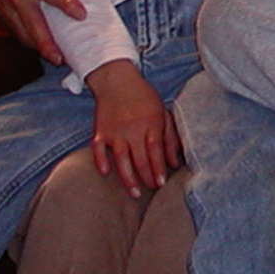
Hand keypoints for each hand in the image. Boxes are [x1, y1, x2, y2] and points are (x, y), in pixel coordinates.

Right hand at [0, 0, 88, 65]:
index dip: (65, 3)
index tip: (81, 14)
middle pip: (31, 21)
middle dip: (45, 41)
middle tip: (60, 57)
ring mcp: (6, 4)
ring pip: (21, 30)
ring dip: (37, 46)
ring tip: (55, 58)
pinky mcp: (1, 12)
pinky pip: (15, 30)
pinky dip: (27, 41)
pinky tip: (41, 48)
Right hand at [87, 60, 180, 192]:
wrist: (117, 80)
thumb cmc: (143, 97)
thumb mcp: (162, 112)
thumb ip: (170, 137)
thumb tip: (175, 162)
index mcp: (151, 123)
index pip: (156, 151)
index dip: (159, 169)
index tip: (162, 183)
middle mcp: (133, 129)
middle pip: (140, 159)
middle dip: (147, 177)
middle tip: (151, 190)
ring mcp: (115, 131)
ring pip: (121, 159)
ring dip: (128, 178)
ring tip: (134, 193)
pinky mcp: (100, 131)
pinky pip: (98, 149)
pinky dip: (100, 161)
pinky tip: (105, 173)